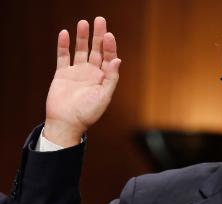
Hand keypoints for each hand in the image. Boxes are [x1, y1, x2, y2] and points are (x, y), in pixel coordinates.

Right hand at [44, 17, 120, 146]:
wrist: (66, 123)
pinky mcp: (62, 74)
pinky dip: (63, 45)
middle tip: (100, 20)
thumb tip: (118, 60)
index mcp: (104, 78)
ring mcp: (77, 72)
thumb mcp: (104, 97)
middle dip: (99, 35)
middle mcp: (92, 73)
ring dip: (82, 37)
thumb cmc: (88, 113)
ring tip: (83, 23)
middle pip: (96, 50)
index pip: (109, 58)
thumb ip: (111, 78)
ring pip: (81, 50)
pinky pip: (63, 57)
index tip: (108, 35)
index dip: (109, 46)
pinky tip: (65, 33)